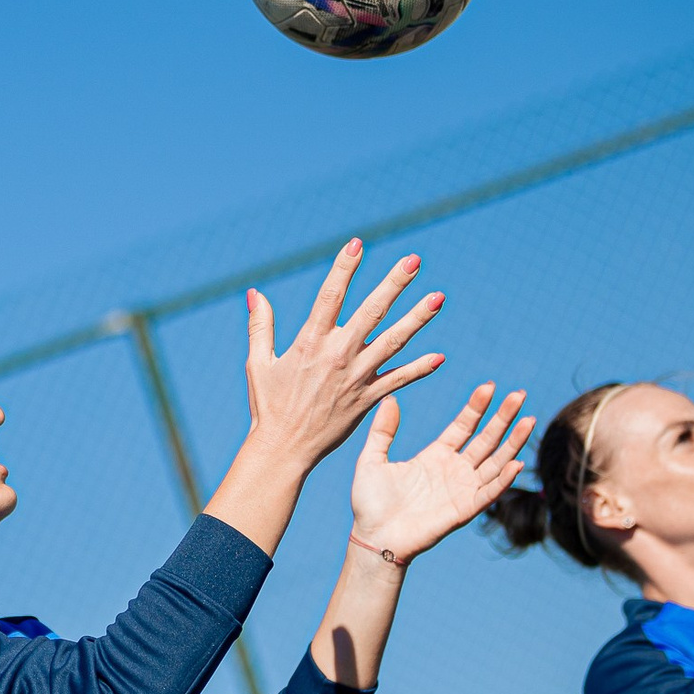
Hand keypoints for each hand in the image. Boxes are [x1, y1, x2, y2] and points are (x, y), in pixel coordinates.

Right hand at [243, 239, 445, 470]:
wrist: (284, 449)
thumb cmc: (268, 406)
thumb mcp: (258, 363)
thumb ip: (260, 326)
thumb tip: (255, 292)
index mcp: (310, 342)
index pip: (330, 295)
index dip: (344, 268)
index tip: (358, 243)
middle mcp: (338, 355)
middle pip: (372, 311)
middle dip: (395, 284)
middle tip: (415, 261)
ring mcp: (356, 377)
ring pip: (394, 341)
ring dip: (418, 318)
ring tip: (438, 297)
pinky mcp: (368, 398)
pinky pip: (399, 380)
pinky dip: (419, 368)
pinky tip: (439, 356)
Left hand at [349, 385, 534, 563]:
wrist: (373, 536)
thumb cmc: (370, 502)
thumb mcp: (372, 459)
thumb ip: (382, 431)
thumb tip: (390, 399)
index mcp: (435, 456)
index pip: (463, 426)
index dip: (477, 407)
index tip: (488, 386)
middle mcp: (454, 470)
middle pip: (486, 439)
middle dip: (503, 417)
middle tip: (519, 394)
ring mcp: (462, 489)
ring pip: (495, 462)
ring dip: (513, 443)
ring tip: (529, 420)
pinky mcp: (464, 510)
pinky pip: (489, 493)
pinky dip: (504, 479)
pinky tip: (517, 462)